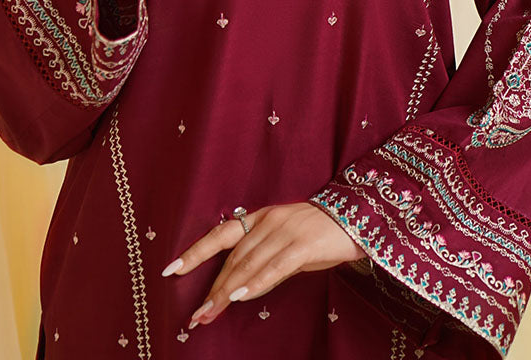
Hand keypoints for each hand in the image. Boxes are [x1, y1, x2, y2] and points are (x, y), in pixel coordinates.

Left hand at [163, 202, 362, 328]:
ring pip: (249, 264)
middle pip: (233, 258)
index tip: (171, 270)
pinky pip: (274, 267)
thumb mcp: (288, 244)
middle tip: (197, 314)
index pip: (221, 235)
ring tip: (210, 312)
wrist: (359, 217)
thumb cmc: (322, 234)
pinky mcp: (303, 244)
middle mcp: (268, 221)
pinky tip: (240, 296)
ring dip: (227, 291)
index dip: (195, 252)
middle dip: (213, 287)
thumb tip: (241, 286)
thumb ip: (265, 260)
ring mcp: (285, 231)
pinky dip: (255, 282)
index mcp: (260, 217)